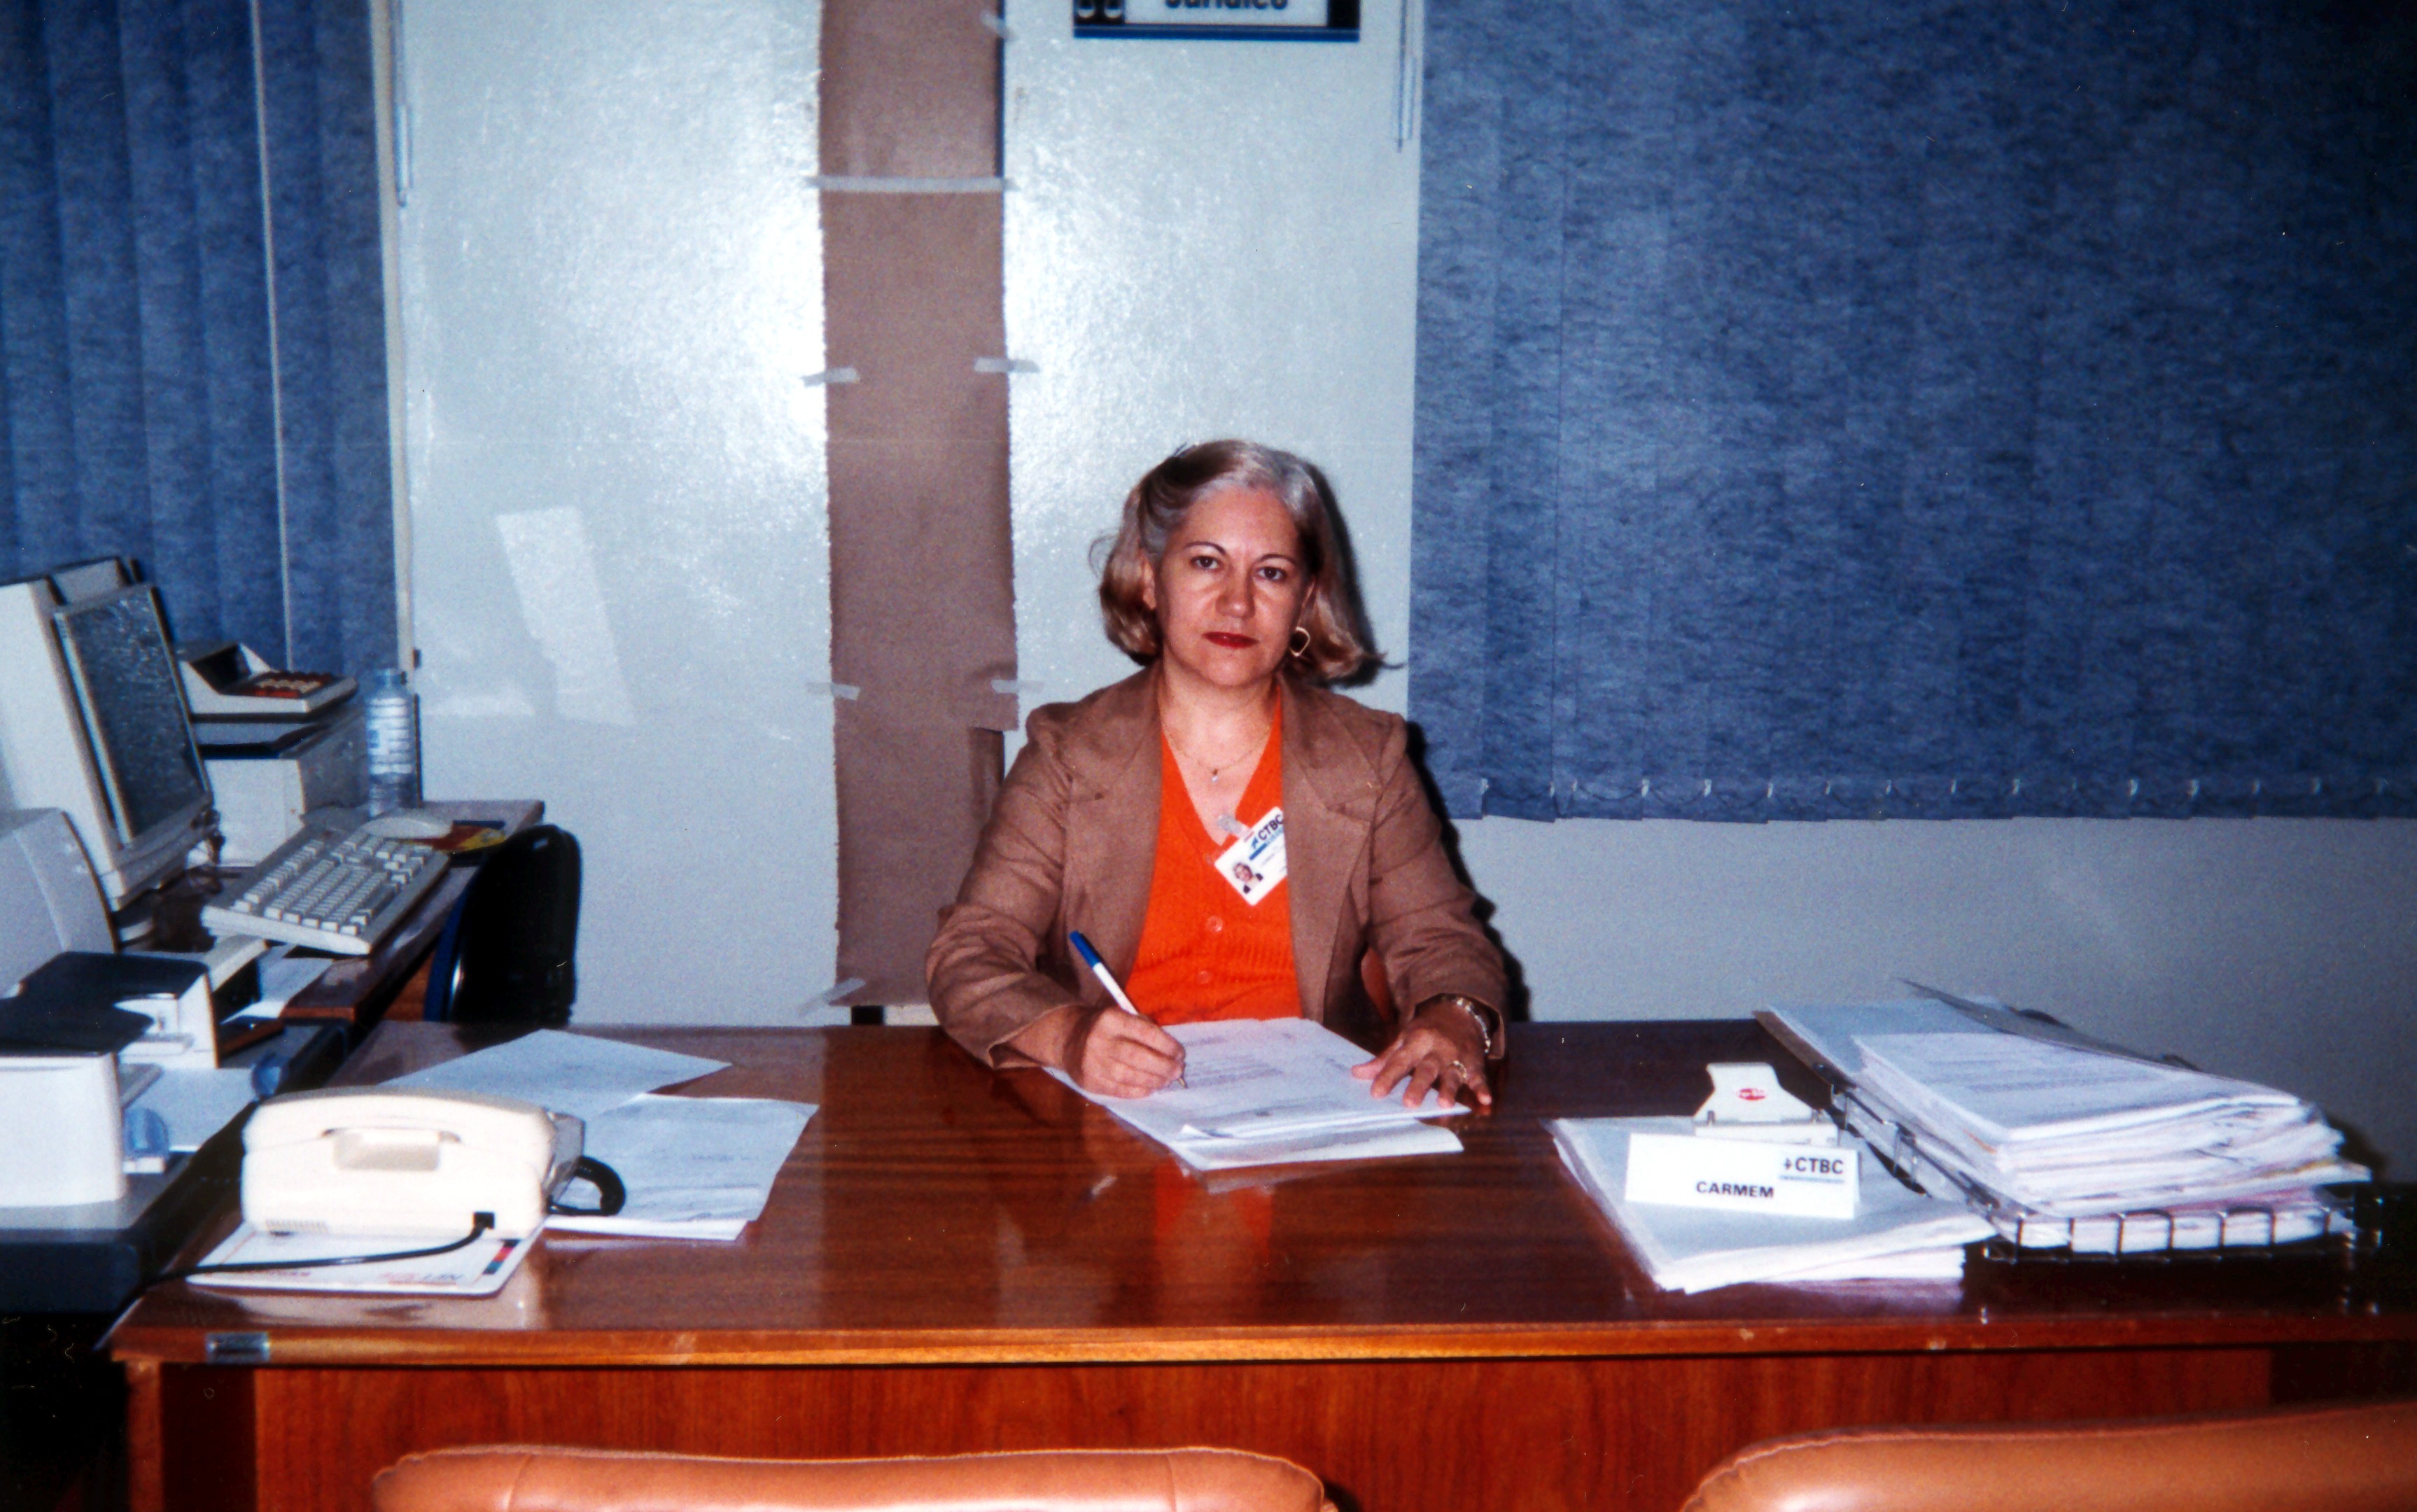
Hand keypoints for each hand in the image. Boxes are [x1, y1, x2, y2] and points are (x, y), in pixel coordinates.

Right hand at [1007, 1004, 1185, 1098]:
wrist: (1067, 1039)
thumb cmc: (1104, 1027)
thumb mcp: (1121, 1016)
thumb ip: (1144, 1028)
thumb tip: (1171, 1052)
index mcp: (1110, 1019)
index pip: (1145, 1033)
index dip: (1167, 1045)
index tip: (1180, 1053)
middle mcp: (1099, 1041)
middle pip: (1138, 1058)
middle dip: (1164, 1067)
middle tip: (1177, 1071)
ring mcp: (1092, 1063)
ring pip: (1130, 1077)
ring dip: (1154, 1081)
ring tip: (1166, 1080)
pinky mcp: (1089, 1082)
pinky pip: (1119, 1090)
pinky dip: (1139, 1091)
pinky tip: (1150, 1088)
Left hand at [1353, 1004, 1491, 1110]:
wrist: (1459, 1011)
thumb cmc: (1425, 1031)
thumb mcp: (1404, 1039)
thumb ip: (1384, 1059)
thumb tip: (1356, 1074)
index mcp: (1416, 1041)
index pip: (1400, 1060)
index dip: (1388, 1076)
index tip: (1376, 1092)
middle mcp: (1436, 1049)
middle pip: (1426, 1069)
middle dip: (1418, 1086)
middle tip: (1409, 1104)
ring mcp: (1456, 1057)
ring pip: (1452, 1074)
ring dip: (1449, 1089)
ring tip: (1444, 1105)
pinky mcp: (1474, 1063)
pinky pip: (1479, 1076)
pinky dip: (1483, 1088)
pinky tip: (1485, 1100)